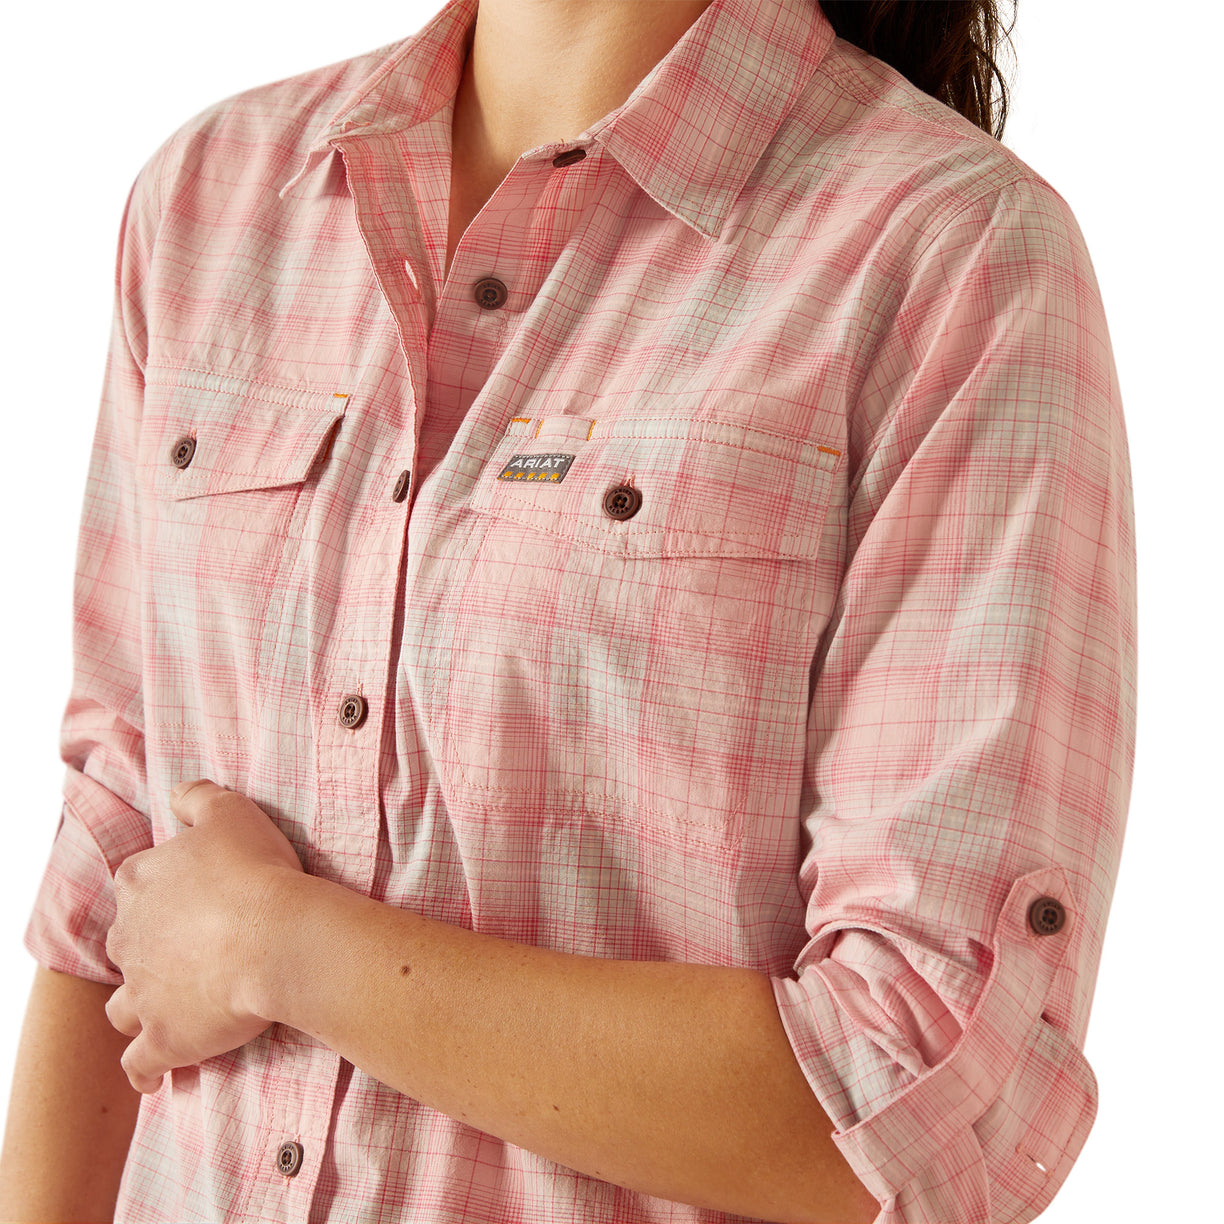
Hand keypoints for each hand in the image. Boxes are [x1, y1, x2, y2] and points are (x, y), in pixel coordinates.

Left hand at [104, 779, 303, 1092]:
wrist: (276, 938)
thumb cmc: (258, 872)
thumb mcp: (231, 813)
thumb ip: (198, 798)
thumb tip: (177, 793)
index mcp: (140, 883)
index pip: (136, 886)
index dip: (164, 894)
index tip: (193, 901)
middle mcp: (129, 938)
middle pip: (126, 946)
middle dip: (150, 950)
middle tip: (193, 951)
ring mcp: (141, 992)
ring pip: (123, 1005)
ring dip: (142, 1006)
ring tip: (173, 1007)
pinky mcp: (161, 1038)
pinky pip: (139, 1062)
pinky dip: (146, 1068)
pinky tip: (157, 1071)